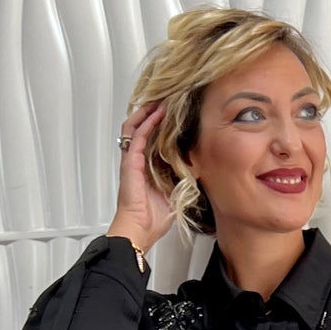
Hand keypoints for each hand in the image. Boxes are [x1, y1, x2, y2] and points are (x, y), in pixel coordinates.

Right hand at [109, 99, 173, 252]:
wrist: (140, 229)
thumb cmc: (153, 219)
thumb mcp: (175, 193)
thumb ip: (183, 178)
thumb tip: (199, 169)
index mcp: (147, 167)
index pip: (151, 139)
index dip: (159, 125)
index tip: (172, 114)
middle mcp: (137, 161)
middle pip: (140, 128)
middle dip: (150, 112)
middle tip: (163, 100)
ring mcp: (132, 160)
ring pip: (135, 127)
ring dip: (146, 113)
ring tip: (158, 101)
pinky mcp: (130, 162)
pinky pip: (137, 137)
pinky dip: (146, 124)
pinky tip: (156, 115)